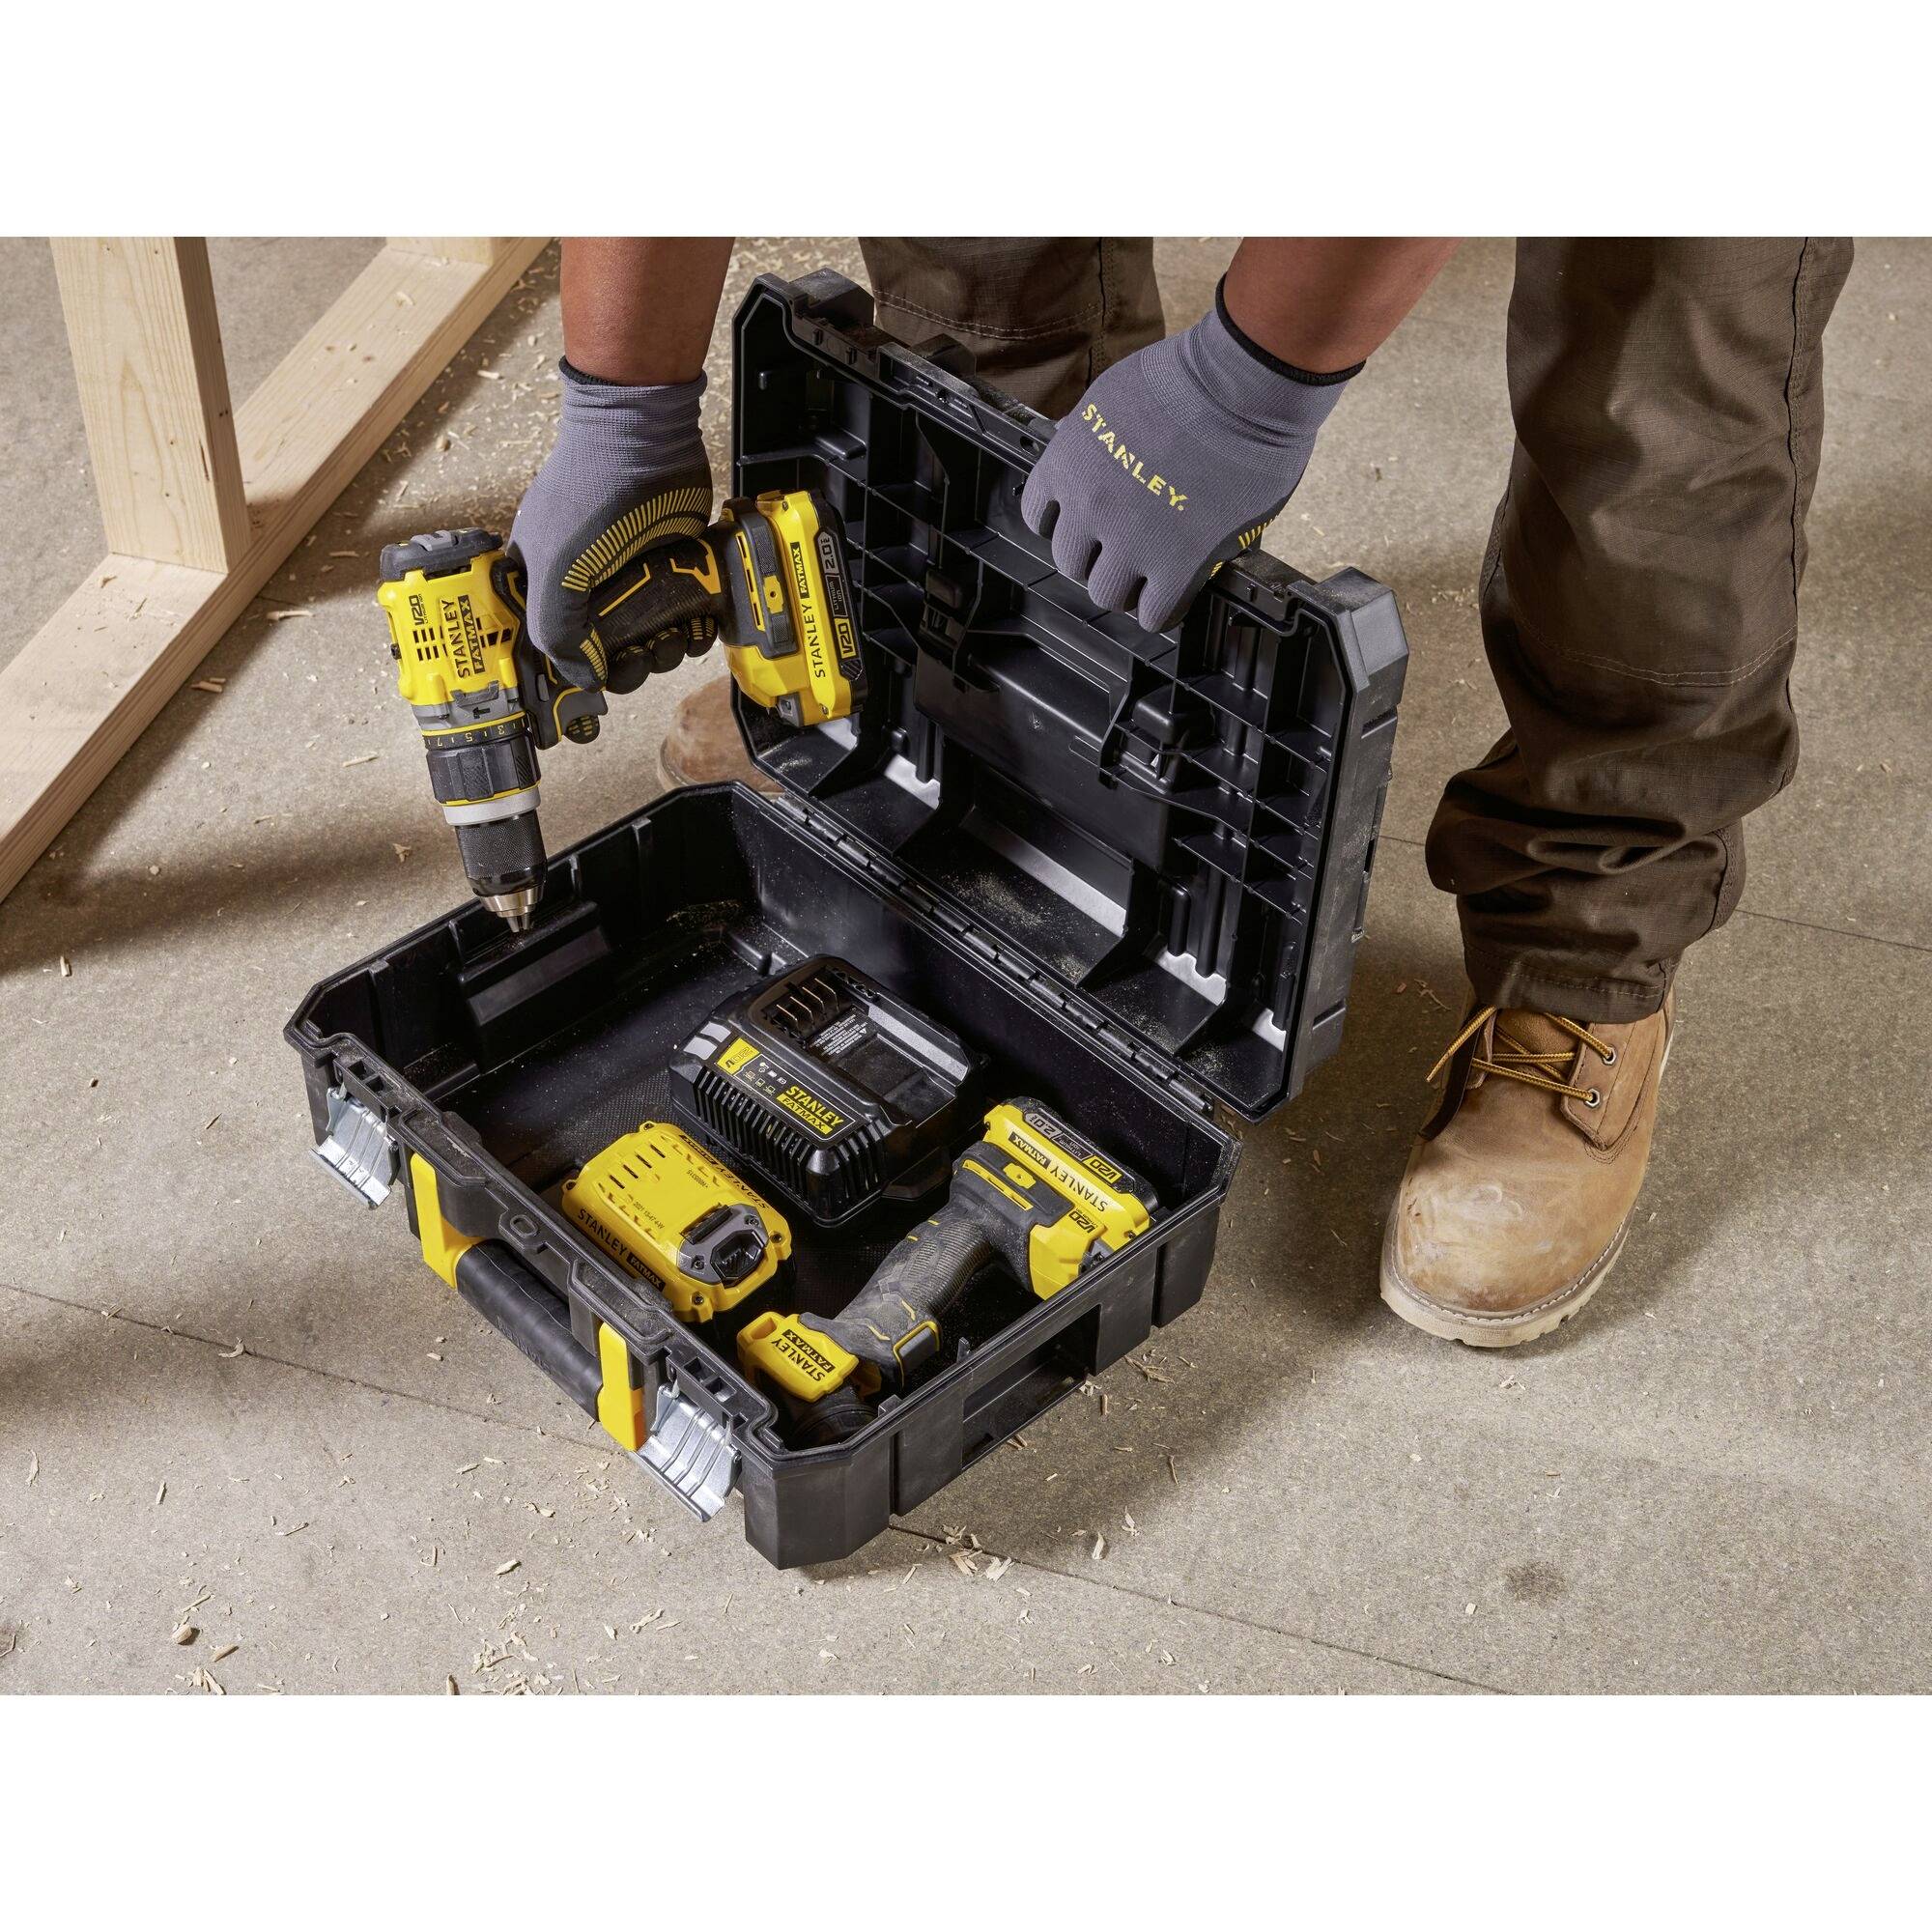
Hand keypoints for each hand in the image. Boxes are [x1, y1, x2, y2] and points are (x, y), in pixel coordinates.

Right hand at [508, 360, 713, 693]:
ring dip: (667, 650)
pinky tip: (699, 626)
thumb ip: (558, 631)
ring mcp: (632, 578)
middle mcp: (587, 586)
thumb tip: (582, 677)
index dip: (579, 670)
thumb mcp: (557, 570)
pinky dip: (694, 629)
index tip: (601, 678)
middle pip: (610, 652)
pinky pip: (685, 615)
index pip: (557, 648)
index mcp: (545, 586)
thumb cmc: (588, 495)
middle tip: (645, 654)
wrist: (643, 438)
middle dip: (632, 664)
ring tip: (674, 637)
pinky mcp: (673, 568)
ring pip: (651, 638)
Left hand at [1019, 281, 1358, 631]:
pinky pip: (1155, 613)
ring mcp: (1132, 539)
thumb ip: (1087, 434)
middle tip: (1122, 554)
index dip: (1064, 523)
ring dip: (1126, 588)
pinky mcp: (1178, 562)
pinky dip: (1161, 610)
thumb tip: (1078, 444)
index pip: (1038, 516)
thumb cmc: (1188, 375)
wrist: (1240, 384)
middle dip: (1094, 559)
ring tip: (1149, 578)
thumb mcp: (1109, 396)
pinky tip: (1174, 594)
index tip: (1083, 526)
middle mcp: (1091, 505)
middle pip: (1070, 561)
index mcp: (1068, 463)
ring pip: (1107, 593)